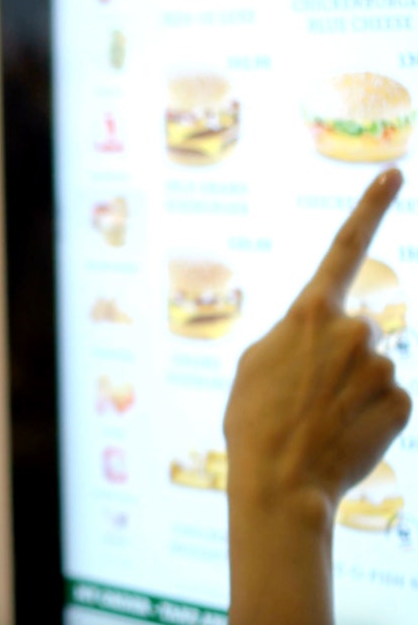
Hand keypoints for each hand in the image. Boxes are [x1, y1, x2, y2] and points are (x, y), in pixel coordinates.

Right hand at [225, 168, 411, 517]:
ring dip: (351, 390)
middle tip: (303, 396)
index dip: (371, 208)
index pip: (345, 248)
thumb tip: (327, 332)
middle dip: (336, 358)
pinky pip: (389, 401)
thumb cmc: (253, 422)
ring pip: (372, 368)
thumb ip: (293, 334)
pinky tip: (344, 435)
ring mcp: (383, 365)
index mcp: (310, 312)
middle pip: (354, 332)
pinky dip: (370, 417)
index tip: (394, 174)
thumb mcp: (255, 363)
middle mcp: (354, 329)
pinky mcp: (404, 402)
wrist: (280, 482)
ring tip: (319, 420)